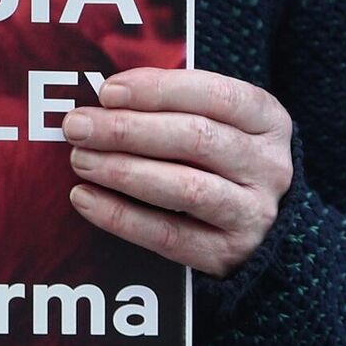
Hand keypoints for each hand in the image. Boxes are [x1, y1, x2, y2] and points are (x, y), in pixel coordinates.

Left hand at [62, 68, 294, 277]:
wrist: (257, 227)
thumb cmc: (215, 157)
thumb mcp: (211, 120)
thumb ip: (168, 105)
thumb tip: (101, 100)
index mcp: (267, 119)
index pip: (216, 95)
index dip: (158, 90)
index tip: (106, 92)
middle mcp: (269, 165)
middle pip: (196, 139)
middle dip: (127, 130)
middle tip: (77, 126)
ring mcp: (254, 213)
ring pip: (185, 188)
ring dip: (123, 171)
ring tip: (80, 160)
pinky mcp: (230, 255)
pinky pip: (168, 236)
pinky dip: (120, 216)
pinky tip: (84, 198)